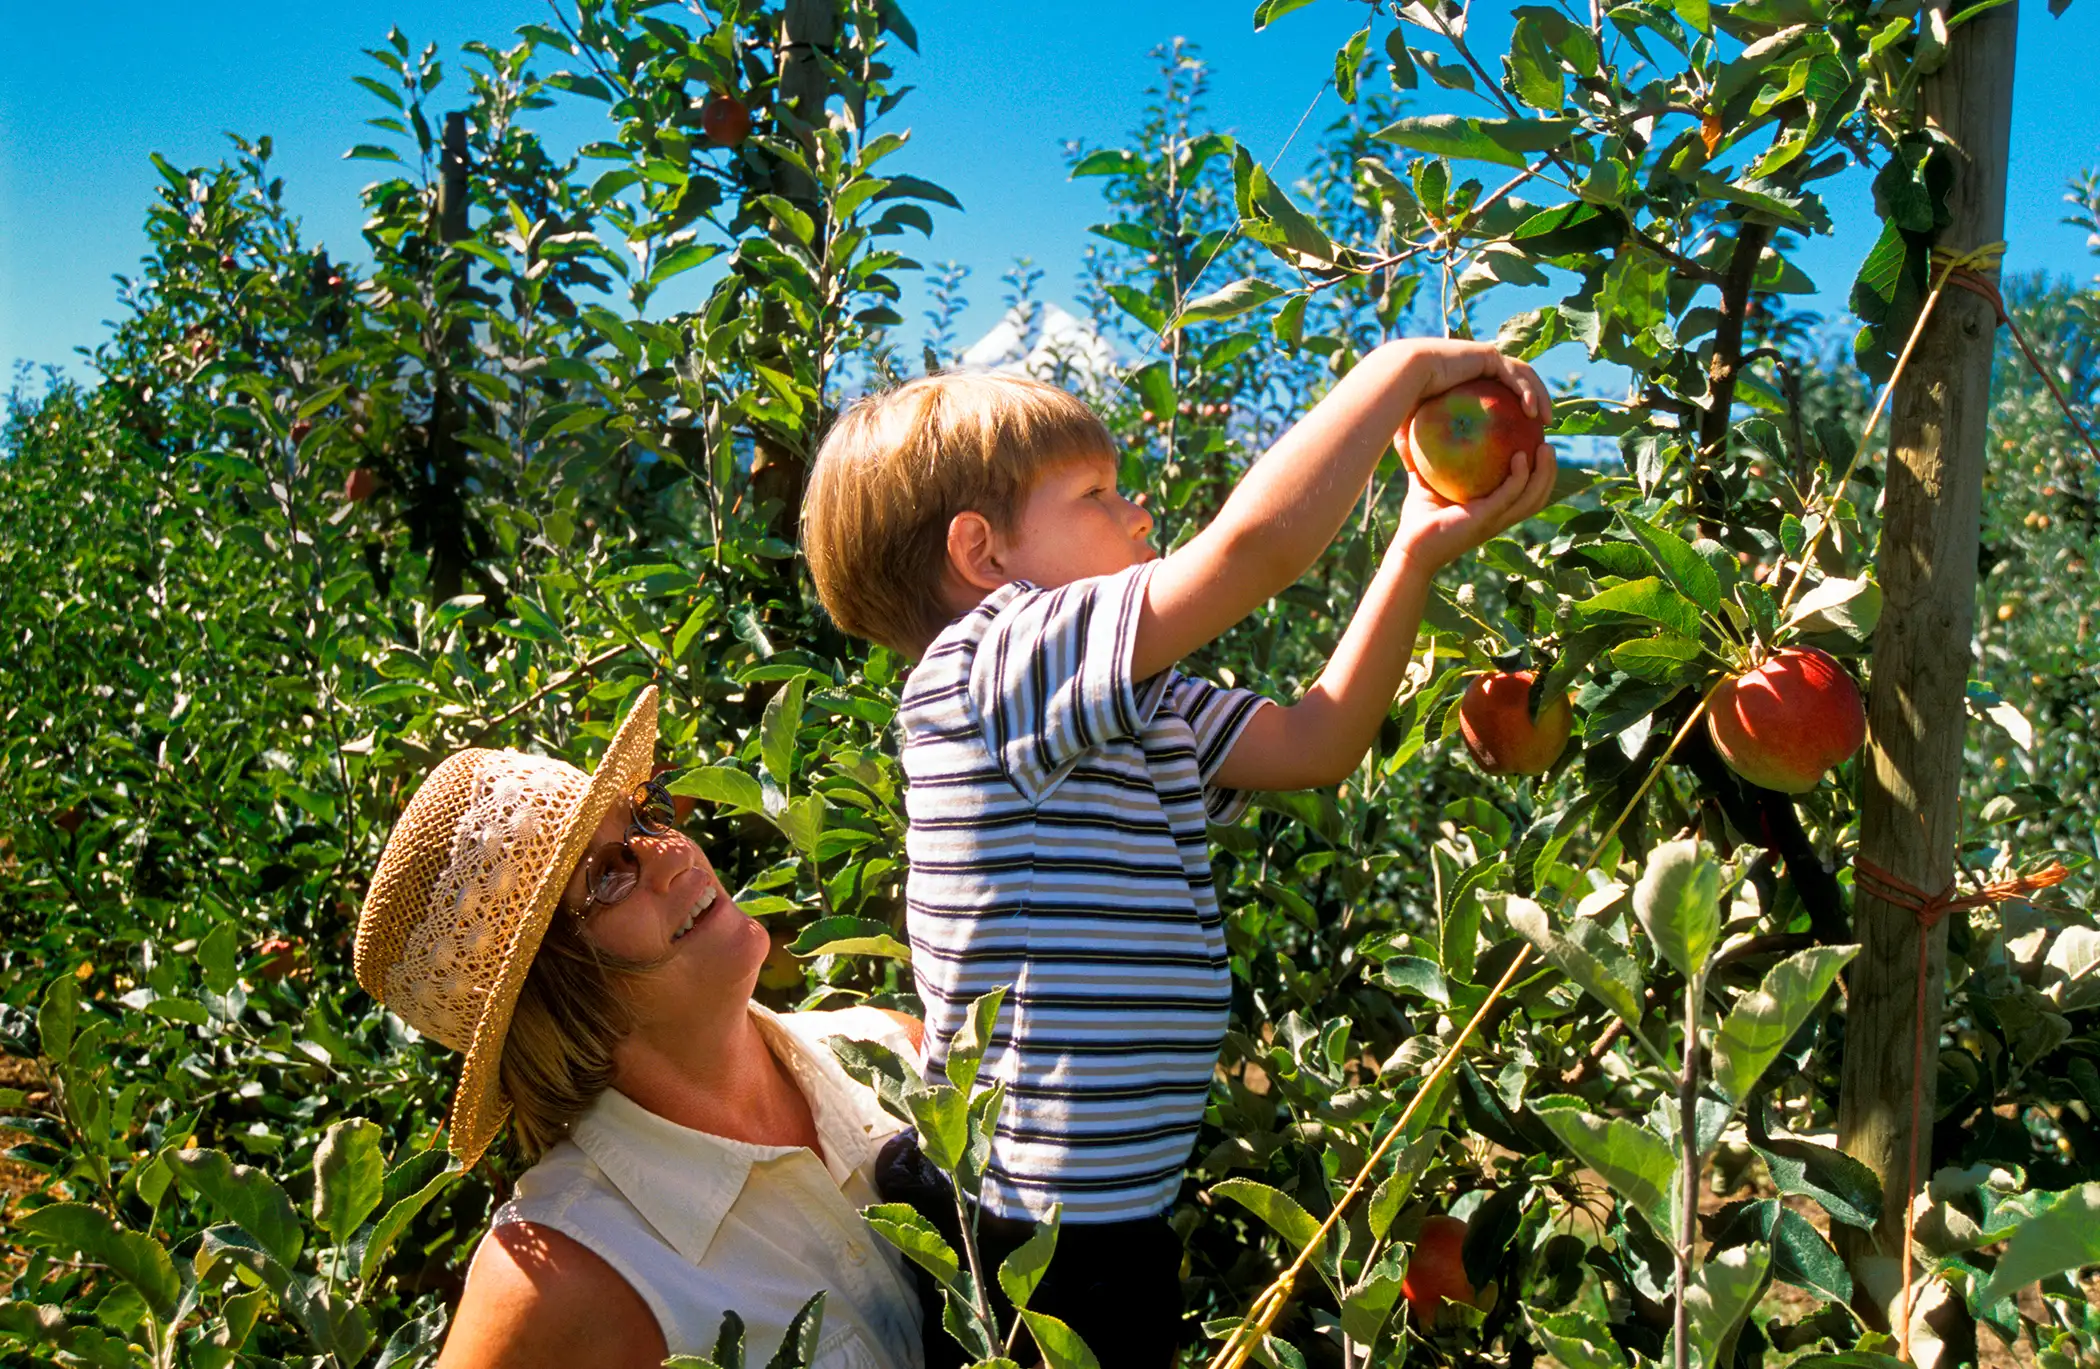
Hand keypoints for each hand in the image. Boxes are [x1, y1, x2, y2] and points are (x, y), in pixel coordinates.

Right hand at [1385, 338, 1554, 429]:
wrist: (1400, 379)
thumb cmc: (1401, 406)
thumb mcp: (1412, 429)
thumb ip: (1421, 444)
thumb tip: (1415, 470)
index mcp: (1467, 377)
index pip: (1500, 389)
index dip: (1516, 406)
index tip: (1524, 432)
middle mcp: (1478, 363)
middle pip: (1518, 379)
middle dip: (1536, 398)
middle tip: (1544, 425)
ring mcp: (1484, 356)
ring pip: (1523, 374)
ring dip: (1539, 395)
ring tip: (1546, 421)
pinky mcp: (1488, 355)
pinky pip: (1515, 375)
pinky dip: (1526, 391)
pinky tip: (1532, 412)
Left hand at [1392, 435, 1558, 572]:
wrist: (1410, 548)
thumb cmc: (1419, 519)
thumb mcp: (1427, 483)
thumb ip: (1427, 460)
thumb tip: (1416, 429)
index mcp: (1494, 510)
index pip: (1526, 492)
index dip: (1538, 473)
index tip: (1538, 446)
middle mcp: (1499, 517)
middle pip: (1538, 496)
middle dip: (1550, 471)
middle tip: (1548, 443)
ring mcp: (1494, 520)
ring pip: (1533, 497)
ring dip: (1545, 473)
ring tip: (1546, 447)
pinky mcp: (1485, 519)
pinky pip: (1510, 495)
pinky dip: (1520, 477)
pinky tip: (1519, 456)